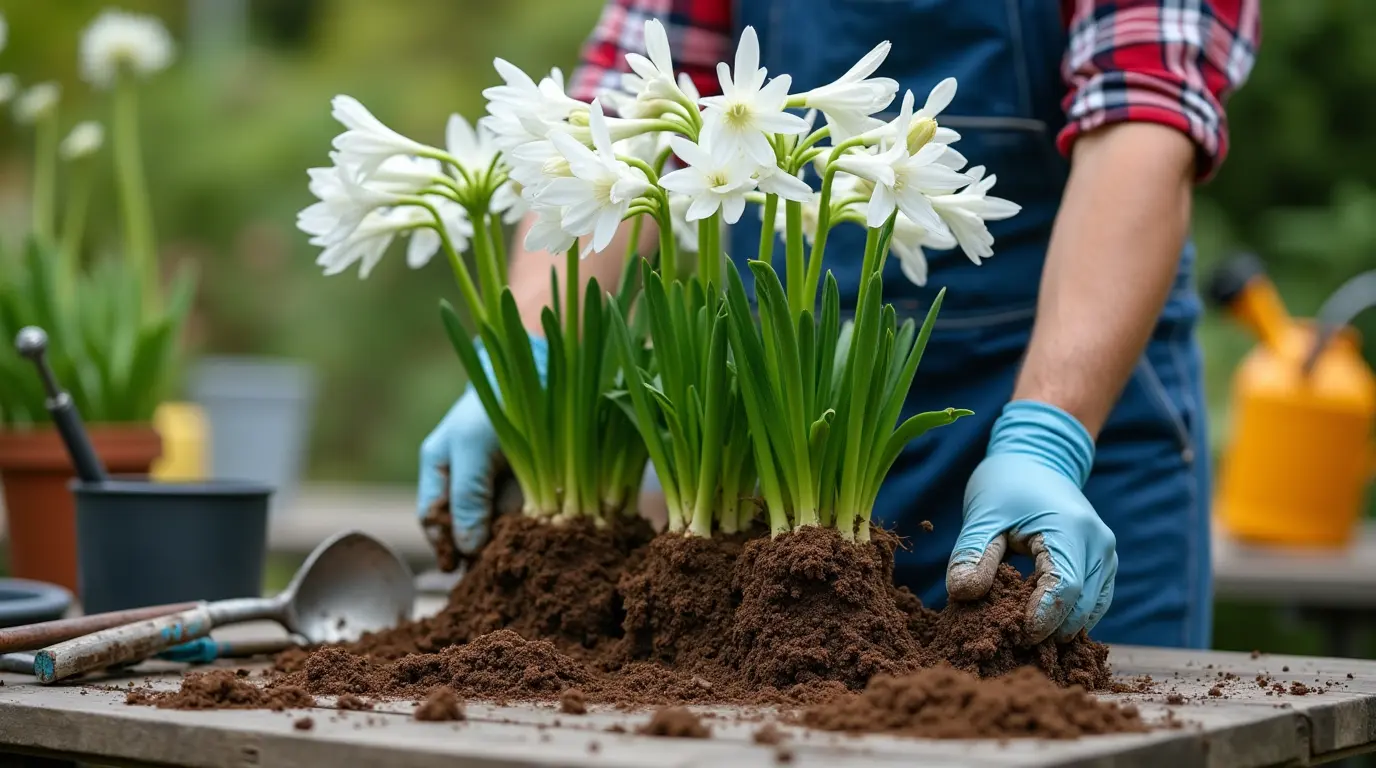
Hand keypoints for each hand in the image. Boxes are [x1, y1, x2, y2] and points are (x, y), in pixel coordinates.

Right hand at [417, 334, 546, 555]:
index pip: (434, 521)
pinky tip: (541, 541)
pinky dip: (531, 536)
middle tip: (492, 570)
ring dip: (506, 548)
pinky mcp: (530, 491)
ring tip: (517, 559)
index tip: (459, 567)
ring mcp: (498, 489)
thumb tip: (466, 548)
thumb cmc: (495, 404)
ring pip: (496, 532)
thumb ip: (467, 496)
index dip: (444, 546)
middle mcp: (467, 486)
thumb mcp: (472, 446)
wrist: (542, 374)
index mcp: (440, 472)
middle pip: (466, 533)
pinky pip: (525, 523)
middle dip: (478, 553)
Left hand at [946, 400, 1116, 642]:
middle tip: (1015, 644)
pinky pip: (1095, 601)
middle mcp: (1099, 543)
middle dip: (1052, 630)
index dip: (1042, 618)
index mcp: (1070, 529)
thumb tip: (963, 593)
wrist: (1039, 458)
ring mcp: (1106, 554)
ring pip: (1093, 609)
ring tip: (1025, 638)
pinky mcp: (1104, 562)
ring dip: (1063, 627)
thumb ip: (971, 553)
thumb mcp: (982, 514)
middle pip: (1083, 605)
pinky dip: (1072, 616)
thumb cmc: (1007, 484)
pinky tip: (1042, 625)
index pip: (1064, 588)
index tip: (1017, 637)